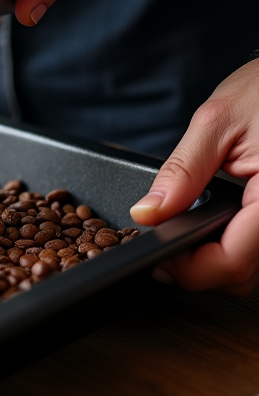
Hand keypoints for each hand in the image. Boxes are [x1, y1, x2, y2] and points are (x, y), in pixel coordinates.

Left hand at [130, 60, 258, 296]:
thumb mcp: (216, 122)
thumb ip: (181, 172)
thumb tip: (148, 213)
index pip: (234, 261)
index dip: (191, 270)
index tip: (159, 258)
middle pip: (244, 273)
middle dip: (201, 268)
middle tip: (167, 243)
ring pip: (255, 265)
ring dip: (219, 258)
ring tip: (187, 230)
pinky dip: (235, 242)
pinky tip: (216, 223)